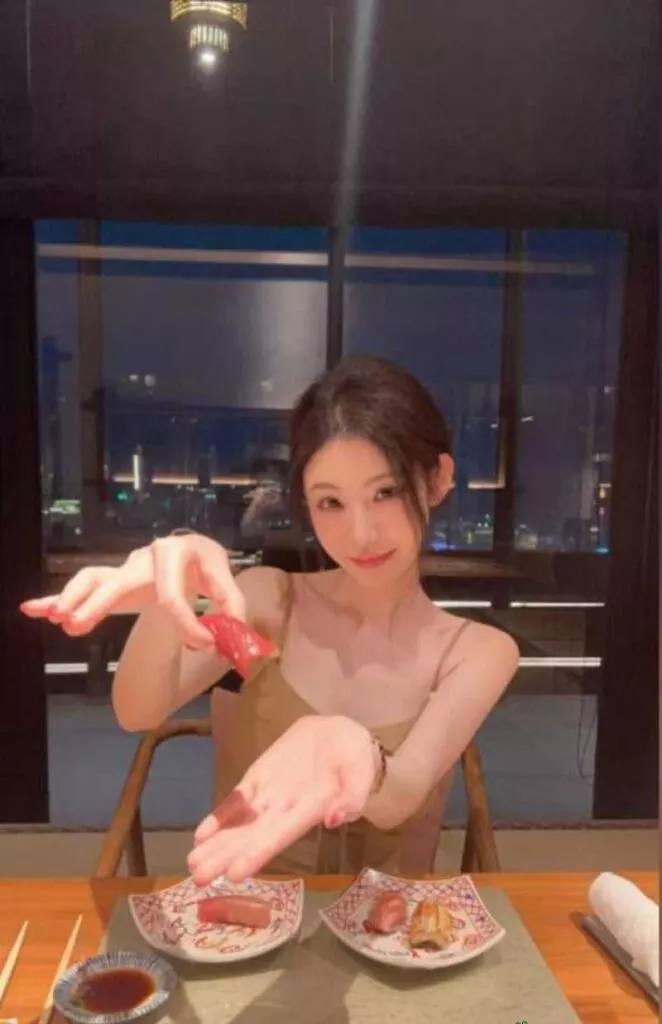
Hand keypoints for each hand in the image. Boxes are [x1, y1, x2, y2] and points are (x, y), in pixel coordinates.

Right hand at [19, 534, 244, 647]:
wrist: (197, 551)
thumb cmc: (210, 567)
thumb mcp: (227, 581)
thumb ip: (232, 607)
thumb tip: (232, 638)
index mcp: (178, 551)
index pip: (173, 594)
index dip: (187, 624)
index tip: (202, 645)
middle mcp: (147, 555)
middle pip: (119, 580)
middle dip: (97, 603)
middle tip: (77, 625)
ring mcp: (128, 566)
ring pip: (95, 578)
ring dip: (72, 598)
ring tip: (57, 619)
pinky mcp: (117, 578)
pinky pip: (87, 585)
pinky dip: (58, 596)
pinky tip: (32, 609)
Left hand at [188, 715, 377, 883]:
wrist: (339, 733)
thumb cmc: (355, 757)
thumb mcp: (362, 772)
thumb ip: (353, 797)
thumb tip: (333, 821)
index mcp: (311, 810)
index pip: (281, 835)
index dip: (258, 853)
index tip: (235, 874)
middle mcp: (286, 809)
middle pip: (253, 836)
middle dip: (226, 856)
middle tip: (199, 877)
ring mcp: (270, 794)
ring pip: (240, 823)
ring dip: (218, 843)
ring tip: (193, 863)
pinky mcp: (260, 777)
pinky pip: (238, 799)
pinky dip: (221, 816)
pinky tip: (202, 834)